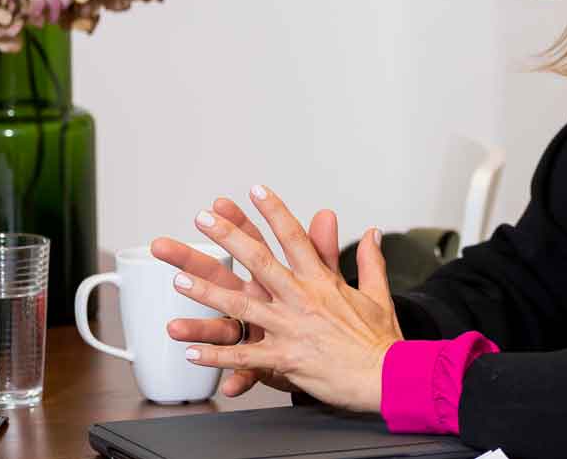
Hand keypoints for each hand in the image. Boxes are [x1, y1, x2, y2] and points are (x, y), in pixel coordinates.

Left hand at [156, 187, 402, 411]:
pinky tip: (191, 354)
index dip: (274, 211)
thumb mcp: (377, 293)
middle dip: (228, 236)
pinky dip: (216, 356)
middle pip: (258, 260)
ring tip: (178, 280)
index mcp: (321, 280)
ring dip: (207, 292)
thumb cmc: (380, 339)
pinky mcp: (285, 359)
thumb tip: (371, 232)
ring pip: (240, 306)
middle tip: (203, 218)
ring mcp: (290, 328)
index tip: (256, 190)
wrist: (388, 376)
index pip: (294, 236)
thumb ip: (371, 259)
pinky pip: (244, 357)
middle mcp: (302, 298)